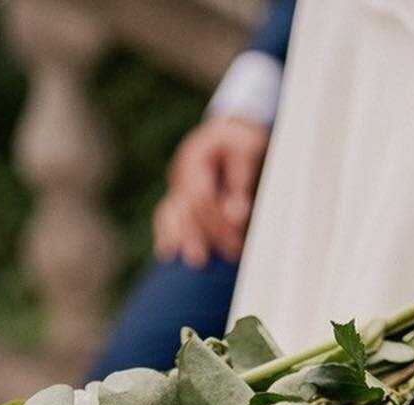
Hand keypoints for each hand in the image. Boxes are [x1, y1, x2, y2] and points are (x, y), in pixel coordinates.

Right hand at [153, 116, 271, 268]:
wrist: (229, 134)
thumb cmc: (241, 143)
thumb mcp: (247, 150)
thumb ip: (241, 181)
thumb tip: (235, 215)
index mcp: (196, 155)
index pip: (201, 195)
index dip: (219, 220)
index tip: (237, 239)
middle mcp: (181, 171)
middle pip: (187, 208)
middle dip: (207, 234)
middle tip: (230, 254)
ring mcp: (176, 184)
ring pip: (171, 214)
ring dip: (183, 239)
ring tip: (195, 261)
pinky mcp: (177, 197)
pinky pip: (166, 216)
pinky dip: (166, 234)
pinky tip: (166, 253)